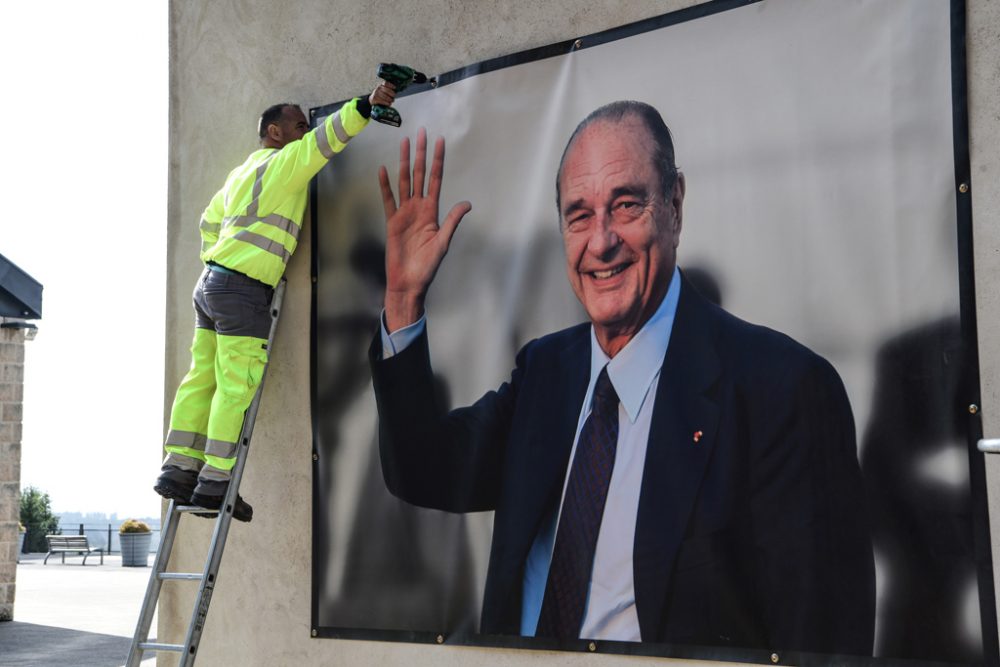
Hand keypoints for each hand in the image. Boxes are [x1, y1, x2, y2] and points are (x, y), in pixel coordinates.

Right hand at [369, 82, 395, 107]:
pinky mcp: (374, 98)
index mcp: (381, 85)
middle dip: (391, 93)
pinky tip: (389, 104)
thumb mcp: (383, 90)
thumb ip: (388, 90)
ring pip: (384, 96)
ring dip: (389, 99)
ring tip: (392, 101)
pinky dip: (386, 103)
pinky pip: (382, 101)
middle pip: (386, 90)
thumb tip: (395, 93)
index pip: (386, 83)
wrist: (372, 99)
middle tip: (394, 96)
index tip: (395, 87)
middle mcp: (378, 88)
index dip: (390, 85)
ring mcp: (376, 93)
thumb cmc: (380, 95)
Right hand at [379, 128, 471, 331]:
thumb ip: (452, 221)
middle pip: (419, 175)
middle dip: (421, 154)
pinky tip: (384, 170)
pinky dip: (386, 185)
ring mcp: (404, 214)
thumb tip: (467, 204)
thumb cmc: (427, 267)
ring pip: (404, 182)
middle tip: (422, 133)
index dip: (437, 161)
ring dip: (404, 162)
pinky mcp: (392, 222)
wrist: (408, 282)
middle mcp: (419, 208)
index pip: (435, 180)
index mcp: (432, 212)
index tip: (440, 142)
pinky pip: (388, 200)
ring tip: (404, 143)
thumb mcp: (443, 242)